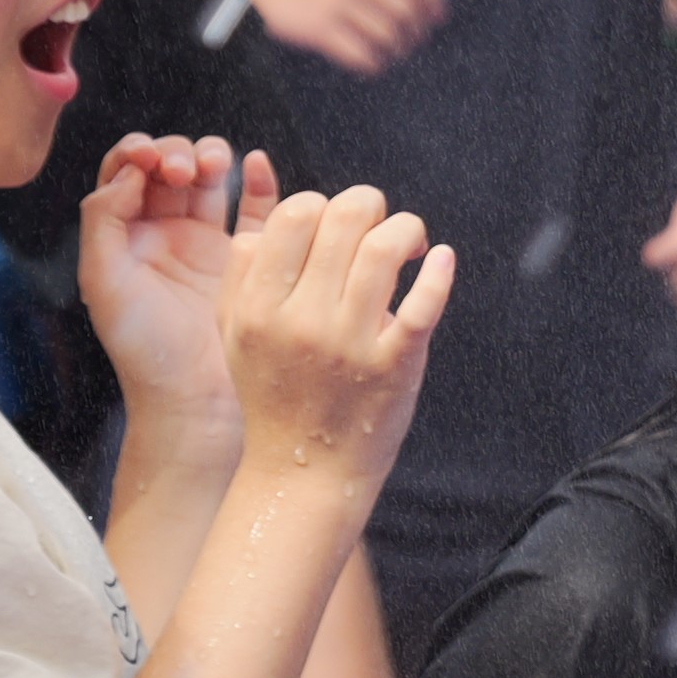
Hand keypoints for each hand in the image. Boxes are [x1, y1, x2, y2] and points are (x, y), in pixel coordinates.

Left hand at [77, 134, 278, 435]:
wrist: (199, 399)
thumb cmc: (146, 350)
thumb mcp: (104, 282)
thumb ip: (103, 219)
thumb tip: (129, 171)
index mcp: (125, 238)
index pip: (126, 172)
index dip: (137, 152)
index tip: (148, 159)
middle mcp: (165, 235)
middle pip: (171, 165)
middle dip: (176, 154)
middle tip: (182, 173)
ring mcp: (209, 244)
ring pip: (212, 177)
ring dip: (213, 156)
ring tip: (216, 167)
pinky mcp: (248, 257)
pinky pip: (258, 206)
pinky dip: (260, 178)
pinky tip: (257, 164)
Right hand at [213, 0, 446, 75]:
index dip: (432, 0)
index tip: (437, 16)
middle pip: (407, 9)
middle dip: (418, 29)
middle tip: (415, 40)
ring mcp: (337, 1)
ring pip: (390, 35)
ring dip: (397, 49)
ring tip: (392, 53)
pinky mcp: (319, 30)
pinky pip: (363, 55)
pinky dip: (374, 64)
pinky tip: (372, 63)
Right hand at [221, 182, 451, 480]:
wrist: (304, 472)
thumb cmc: (275, 394)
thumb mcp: (235, 336)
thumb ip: (242, 274)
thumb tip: (274, 225)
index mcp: (259, 307)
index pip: (296, 212)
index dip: (323, 205)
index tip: (338, 229)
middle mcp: (302, 321)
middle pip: (344, 218)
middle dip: (370, 206)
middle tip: (379, 227)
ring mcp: (350, 344)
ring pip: (385, 248)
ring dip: (406, 230)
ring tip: (411, 245)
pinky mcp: (395, 365)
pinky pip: (423, 305)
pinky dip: (439, 273)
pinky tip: (440, 261)